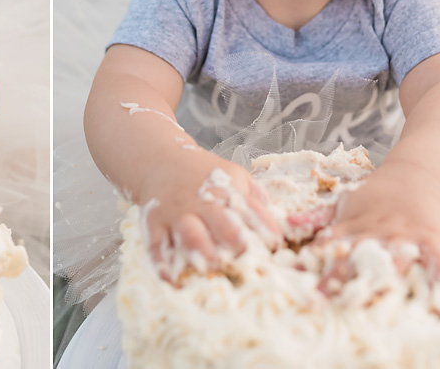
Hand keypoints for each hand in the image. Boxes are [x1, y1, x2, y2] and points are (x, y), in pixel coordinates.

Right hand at [139, 148, 280, 279]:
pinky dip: (162, 262)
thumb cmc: (204, 175)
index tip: (275, 243)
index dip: (264, 227)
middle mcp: (202, 203)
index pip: (250, 209)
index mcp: (226, 192)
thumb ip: (257, 200)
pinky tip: (171, 277)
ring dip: (199, 248)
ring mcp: (177, 213)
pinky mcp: (154, 223)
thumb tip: (284, 227)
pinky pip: (156, 244)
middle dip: (233, 237)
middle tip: (243, 254)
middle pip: (220, 220)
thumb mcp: (235, 176)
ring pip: (188, 232)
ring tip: (207, 264)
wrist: (160, 161)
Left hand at [308, 160, 439, 292]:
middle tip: (324, 298)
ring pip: (391, 259)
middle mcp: (374, 233)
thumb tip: (287, 225)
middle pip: (355, 256)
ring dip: (382, 278)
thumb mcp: (343, 204)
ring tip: (372, 300)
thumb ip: (316, 218)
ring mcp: (403, 236)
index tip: (296, 278)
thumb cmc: (376, 197)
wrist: (416, 178)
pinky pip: (436, 263)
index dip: (313, 261)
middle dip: (339, 276)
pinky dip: (439, 280)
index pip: (328, 245)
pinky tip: (439, 302)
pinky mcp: (431, 239)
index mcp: (351, 226)